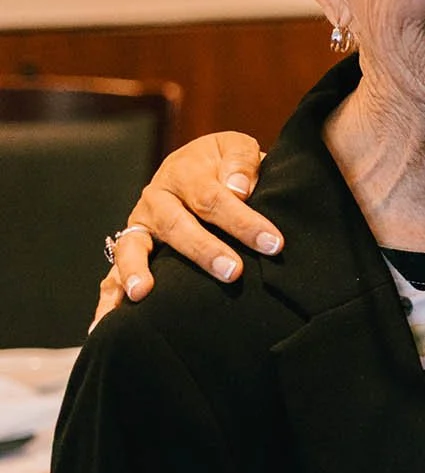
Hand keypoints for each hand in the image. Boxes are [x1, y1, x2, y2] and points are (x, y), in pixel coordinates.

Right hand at [94, 133, 280, 320]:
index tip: (272, 243)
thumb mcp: (235, 148)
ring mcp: (139, 226)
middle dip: (204, 251)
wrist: (199, 165)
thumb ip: (241, 163)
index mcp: (184, 173)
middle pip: (177, 226)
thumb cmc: (225, 164)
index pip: (213, 198)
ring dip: (136, 272)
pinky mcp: (131, 248)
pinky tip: (105, 324)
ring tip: (142, 294)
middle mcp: (156, 199)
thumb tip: (239, 189)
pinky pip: (112, 274)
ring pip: (132, 249)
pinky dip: (109, 298)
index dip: (243, 221)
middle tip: (233, 272)